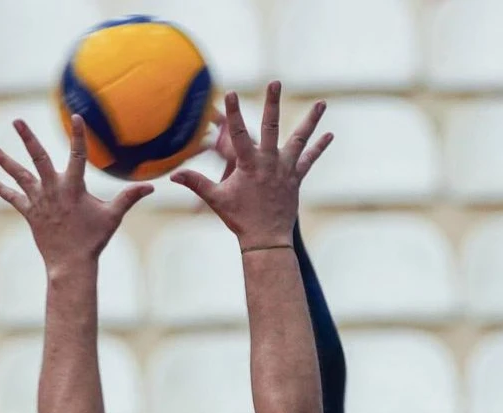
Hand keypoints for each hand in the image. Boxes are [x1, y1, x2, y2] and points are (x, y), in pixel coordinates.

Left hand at [0, 119, 152, 264]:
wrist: (70, 263)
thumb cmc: (93, 239)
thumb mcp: (113, 216)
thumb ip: (129, 198)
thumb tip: (152, 187)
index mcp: (73, 187)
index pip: (77, 155)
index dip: (78, 135)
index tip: (77, 117)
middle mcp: (52, 190)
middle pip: (38, 158)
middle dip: (27, 138)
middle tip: (16, 120)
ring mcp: (38, 200)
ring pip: (18, 176)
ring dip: (4, 160)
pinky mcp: (29, 212)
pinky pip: (12, 198)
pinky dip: (0, 189)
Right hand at [172, 81, 331, 247]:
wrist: (266, 239)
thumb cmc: (240, 219)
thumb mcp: (217, 199)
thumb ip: (196, 183)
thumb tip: (172, 176)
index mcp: (249, 165)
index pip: (239, 134)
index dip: (233, 113)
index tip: (231, 93)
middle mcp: (270, 163)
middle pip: (272, 127)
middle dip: (272, 103)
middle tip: (275, 83)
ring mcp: (286, 169)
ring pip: (299, 139)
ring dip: (310, 120)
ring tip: (321, 103)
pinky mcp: (296, 178)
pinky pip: (309, 159)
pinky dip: (319, 147)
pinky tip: (330, 134)